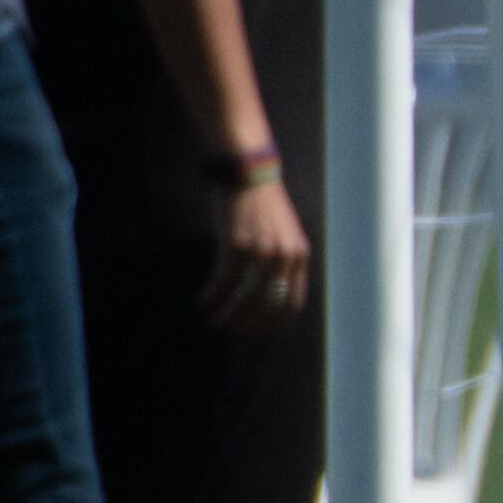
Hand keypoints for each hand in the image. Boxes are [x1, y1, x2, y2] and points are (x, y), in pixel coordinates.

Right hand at [200, 171, 310, 331]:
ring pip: (245, 298)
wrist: (249, 172)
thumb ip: (280, 260)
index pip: (292, 302)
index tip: (258, 331)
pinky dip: (213, 295)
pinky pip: (224, 280)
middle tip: (232, 329)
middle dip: (248, 323)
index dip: (275, 322)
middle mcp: (284, 257)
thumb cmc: (261, 203)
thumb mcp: (282, 233)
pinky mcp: (237, 244)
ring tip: (215, 320)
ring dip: (228, 314)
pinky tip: (204, 303)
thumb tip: (266, 291)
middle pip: (268, 306)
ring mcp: (262, 251)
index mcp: (299, 256)